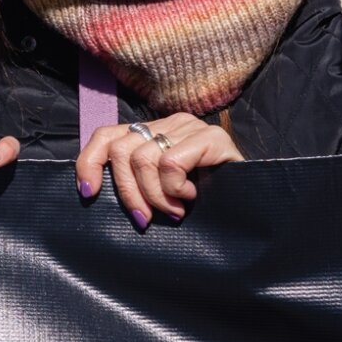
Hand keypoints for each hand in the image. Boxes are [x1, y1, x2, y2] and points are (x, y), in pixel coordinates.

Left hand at [76, 113, 240, 230]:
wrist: (252, 206)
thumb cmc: (202, 203)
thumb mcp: (158, 191)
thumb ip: (134, 181)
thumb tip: (91, 192)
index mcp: (152, 132)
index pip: (106, 136)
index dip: (89, 163)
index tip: (89, 194)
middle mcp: (169, 122)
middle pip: (121, 150)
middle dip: (128, 193)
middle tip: (145, 219)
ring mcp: (191, 127)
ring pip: (143, 158)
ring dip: (156, 196)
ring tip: (176, 211)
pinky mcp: (212, 137)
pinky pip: (170, 163)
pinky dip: (174, 189)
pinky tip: (191, 198)